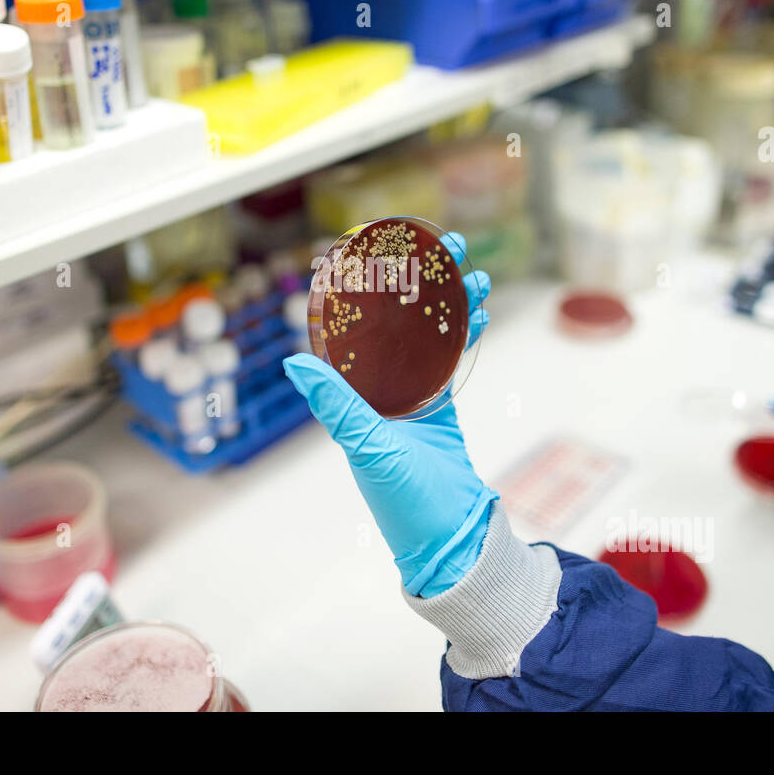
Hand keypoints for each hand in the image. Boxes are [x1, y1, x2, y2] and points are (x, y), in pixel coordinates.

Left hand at [283, 233, 493, 596]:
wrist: (449, 533)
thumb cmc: (401, 498)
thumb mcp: (366, 447)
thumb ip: (336, 403)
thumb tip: (294, 362)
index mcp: (353, 393)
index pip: (356, 326)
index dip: (369, 285)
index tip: (382, 248)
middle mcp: (377, 386)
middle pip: (398, 318)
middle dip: (421, 279)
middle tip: (442, 242)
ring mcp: (410, 392)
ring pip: (429, 331)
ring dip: (449, 297)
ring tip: (470, 264)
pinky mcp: (439, 403)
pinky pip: (450, 355)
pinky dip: (464, 329)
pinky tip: (480, 304)